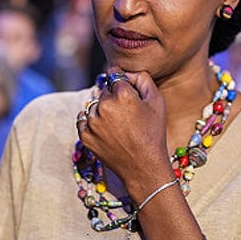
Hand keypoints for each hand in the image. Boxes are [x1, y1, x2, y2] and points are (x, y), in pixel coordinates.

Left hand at [76, 67, 170, 190]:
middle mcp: (104, 106)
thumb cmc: (153, 133)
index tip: (127, 91)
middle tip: (128, 114)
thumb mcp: (157, 101)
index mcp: (122, 94)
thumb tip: (126, 73)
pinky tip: (105, 129)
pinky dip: (92, 121)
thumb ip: (142, 79)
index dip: (122, 81)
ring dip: (103, 110)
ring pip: (94, 105)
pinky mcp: (85, 136)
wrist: (143, 167)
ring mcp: (92, 122)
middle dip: (114, 97)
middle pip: (104, 90)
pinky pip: (83, 119)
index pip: (114, 74)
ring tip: (118, 125)